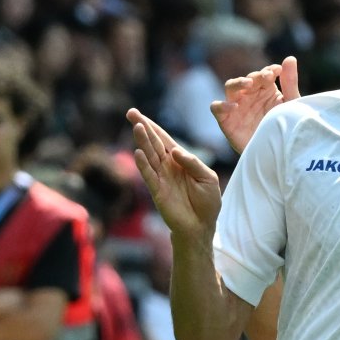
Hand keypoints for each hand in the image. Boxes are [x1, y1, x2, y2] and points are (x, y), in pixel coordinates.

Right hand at [126, 109, 222, 241]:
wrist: (202, 227)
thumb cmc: (207, 203)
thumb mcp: (208, 179)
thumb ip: (193, 163)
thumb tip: (174, 151)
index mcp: (180, 160)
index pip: (164, 139)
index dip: (153, 127)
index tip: (139, 114)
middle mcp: (168, 166)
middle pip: (153, 143)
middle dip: (143, 128)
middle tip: (131, 113)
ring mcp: (161, 178)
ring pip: (150, 156)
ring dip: (143, 142)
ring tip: (138, 127)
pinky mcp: (158, 192)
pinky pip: (149, 176)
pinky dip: (143, 165)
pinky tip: (138, 153)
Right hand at [210, 56, 300, 156]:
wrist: (276, 159)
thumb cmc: (284, 131)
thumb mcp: (290, 106)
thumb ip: (290, 83)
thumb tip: (289, 58)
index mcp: (265, 91)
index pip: (263, 75)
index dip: (268, 71)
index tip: (276, 71)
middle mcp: (249, 96)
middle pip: (247, 79)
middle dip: (256, 76)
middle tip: (266, 77)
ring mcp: (236, 107)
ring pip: (230, 87)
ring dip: (238, 83)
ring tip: (249, 84)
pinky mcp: (226, 121)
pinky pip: (217, 108)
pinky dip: (222, 104)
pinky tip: (234, 106)